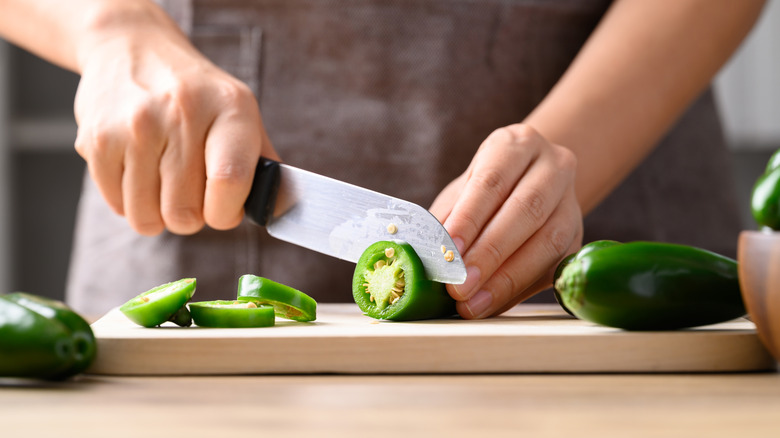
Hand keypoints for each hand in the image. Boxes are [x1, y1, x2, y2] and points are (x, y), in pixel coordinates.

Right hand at [74, 24, 275, 235]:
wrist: (134, 49)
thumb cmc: (197, 95)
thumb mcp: (240, 113)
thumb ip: (263, 164)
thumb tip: (278, 209)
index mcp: (230, 108)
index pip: (229, 182)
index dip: (226, 213)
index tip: (224, 210)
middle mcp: (182, 113)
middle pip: (185, 212)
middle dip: (192, 217)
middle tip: (191, 193)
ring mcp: (135, 127)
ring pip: (148, 218)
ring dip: (159, 214)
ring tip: (164, 183)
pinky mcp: (97, 140)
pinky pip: (119, 207)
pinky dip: (131, 202)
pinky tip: (139, 171)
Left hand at [430, 124, 582, 318]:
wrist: (531, 184)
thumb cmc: (485, 190)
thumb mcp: (462, 191)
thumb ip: (447, 219)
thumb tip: (422, 256)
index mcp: (517, 145)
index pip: (492, 181)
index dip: (470, 217)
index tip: (449, 250)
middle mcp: (553, 166)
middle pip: (526, 210)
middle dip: (489, 254)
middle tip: (459, 286)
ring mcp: (571, 202)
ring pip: (547, 242)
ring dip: (506, 279)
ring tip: (472, 303)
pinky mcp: (578, 238)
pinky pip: (552, 267)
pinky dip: (517, 290)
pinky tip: (491, 305)